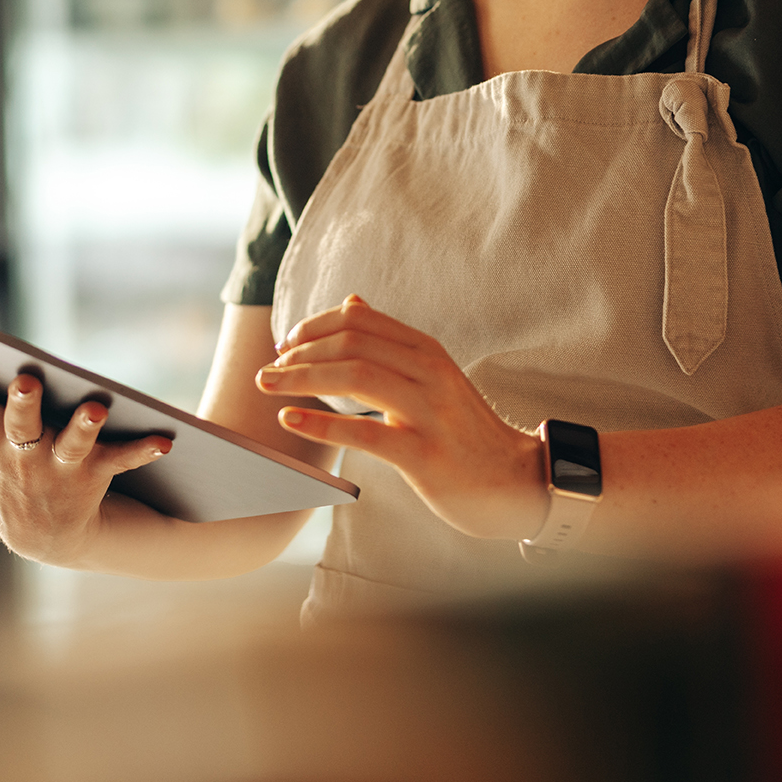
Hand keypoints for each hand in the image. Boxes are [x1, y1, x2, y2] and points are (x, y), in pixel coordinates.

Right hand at [0, 352, 172, 567]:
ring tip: (95, 406)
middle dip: (20, 404)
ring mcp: (58, 468)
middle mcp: (19, 454)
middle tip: (26, 381)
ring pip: (71, 444)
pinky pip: (121, 460)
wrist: (46, 537)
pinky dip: (142, 450)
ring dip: (83, 427)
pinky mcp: (95, 476)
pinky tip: (165, 440)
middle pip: (17, 424)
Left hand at [257, 296, 547, 540]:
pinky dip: (320, 424)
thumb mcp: (433, 376)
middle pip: (352, 344)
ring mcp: (429, 413)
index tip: (286, 343)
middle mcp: (430, 373)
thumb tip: (351, 302)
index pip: (361, 320)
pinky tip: (289, 421)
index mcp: (428, 351)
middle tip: (267, 370)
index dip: (315, 326)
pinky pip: (364, 433)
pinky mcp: (423, 454)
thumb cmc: (463, 430)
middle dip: (300, 352)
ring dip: (302, 378)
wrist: (514, 479)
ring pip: (355, 377)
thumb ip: (392, 342)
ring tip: (268, 386)